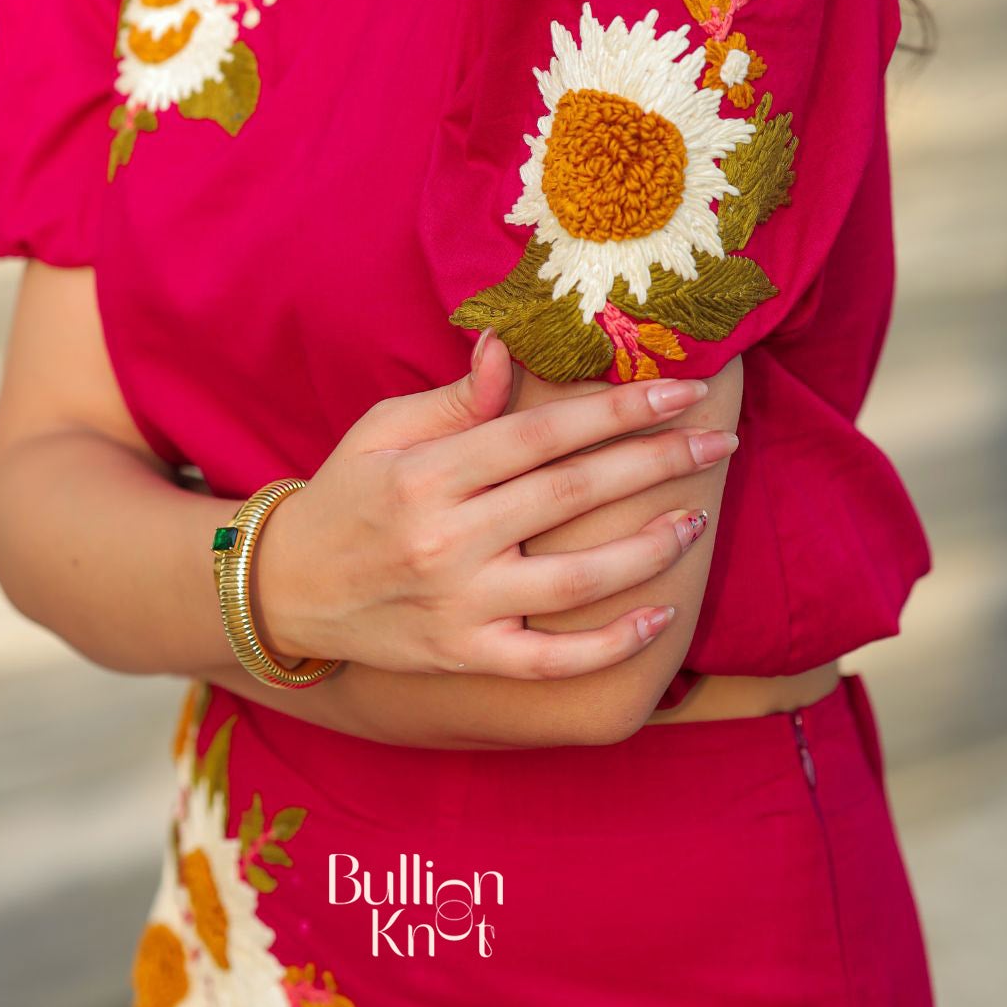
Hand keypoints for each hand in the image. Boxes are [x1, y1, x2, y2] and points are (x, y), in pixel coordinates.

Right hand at [252, 330, 729, 680]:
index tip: (683, 390)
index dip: (620, 409)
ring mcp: (458, 604)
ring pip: (577, 580)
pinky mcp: (464, 657)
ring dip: (648, 549)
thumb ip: (456, 397)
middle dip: (657, 464)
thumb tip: (508, 346)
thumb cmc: (347, 494)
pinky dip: (610, 643)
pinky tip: (659, 616)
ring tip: (696, 520)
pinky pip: (552, 660)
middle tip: (720, 445)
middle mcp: (448, 537)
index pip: (544, 432)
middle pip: (573, 494)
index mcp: (430, 470)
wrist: (286, 589)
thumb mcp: (385, 429)